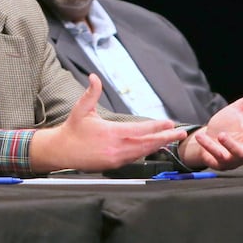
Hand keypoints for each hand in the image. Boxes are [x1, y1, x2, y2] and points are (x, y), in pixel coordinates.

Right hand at [30, 74, 187, 173]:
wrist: (62, 151)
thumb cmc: (73, 129)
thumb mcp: (81, 108)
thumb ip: (91, 92)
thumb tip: (94, 77)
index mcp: (111, 133)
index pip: (139, 130)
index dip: (156, 127)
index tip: (169, 123)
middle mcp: (116, 148)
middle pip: (146, 144)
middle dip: (165, 138)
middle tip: (180, 133)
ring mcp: (116, 158)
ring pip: (142, 152)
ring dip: (157, 145)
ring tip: (170, 139)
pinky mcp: (114, 165)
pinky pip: (134, 158)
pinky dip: (145, 151)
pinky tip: (153, 146)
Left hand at [179, 81, 242, 169]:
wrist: (208, 137)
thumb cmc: (227, 125)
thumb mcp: (239, 109)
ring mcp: (233, 158)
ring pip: (235, 155)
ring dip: (229, 145)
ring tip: (221, 135)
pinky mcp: (219, 162)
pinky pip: (215, 157)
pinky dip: (208, 146)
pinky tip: (201, 136)